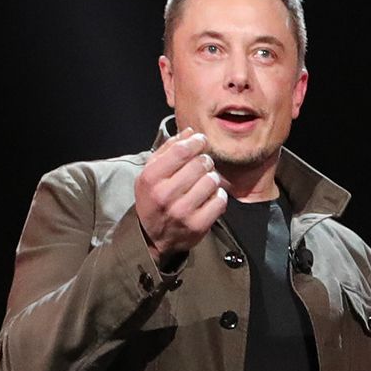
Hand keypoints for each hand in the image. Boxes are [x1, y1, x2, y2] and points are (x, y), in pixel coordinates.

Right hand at [133, 128, 225, 263]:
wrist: (153, 237)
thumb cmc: (153, 199)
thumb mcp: (151, 173)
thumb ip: (169, 150)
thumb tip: (190, 132)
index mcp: (151, 178)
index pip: (181, 152)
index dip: (195, 142)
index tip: (201, 140)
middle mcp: (166, 195)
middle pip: (199, 164)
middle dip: (205, 160)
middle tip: (202, 164)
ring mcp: (183, 212)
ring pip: (211, 181)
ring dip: (212, 178)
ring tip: (204, 182)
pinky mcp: (198, 225)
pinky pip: (220, 200)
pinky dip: (219, 195)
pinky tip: (210, 196)